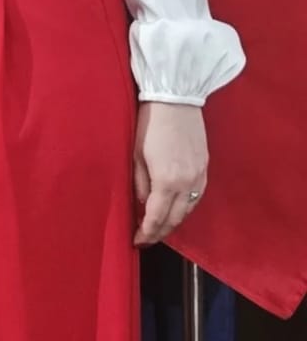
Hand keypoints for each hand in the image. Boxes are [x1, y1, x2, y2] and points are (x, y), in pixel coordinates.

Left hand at [133, 102, 207, 245]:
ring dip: (174, 221)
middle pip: (175, 219)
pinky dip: (185, 207)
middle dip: (160, 232)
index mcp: (167, 181)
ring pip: (188, 210)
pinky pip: (196, 197)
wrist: (176, 99)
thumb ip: (139, 183)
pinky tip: (176, 208)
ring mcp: (199, 176)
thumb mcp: (136, 154)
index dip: (146, 232)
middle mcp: (187, 184)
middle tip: (147, 239)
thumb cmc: (150, 123)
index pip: (157, 217)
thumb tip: (142, 202)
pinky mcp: (205, 168)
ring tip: (160, 227)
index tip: (137, 241)